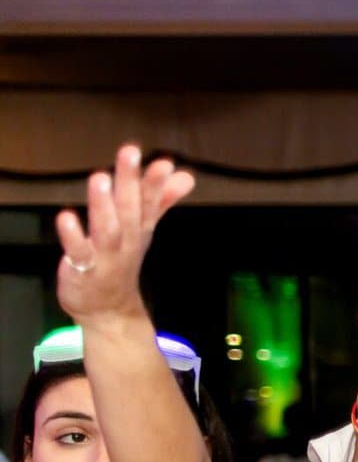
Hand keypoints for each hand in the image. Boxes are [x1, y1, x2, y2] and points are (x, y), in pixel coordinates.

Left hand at [54, 145, 194, 323]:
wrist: (108, 309)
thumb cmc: (120, 261)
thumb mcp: (143, 230)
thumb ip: (161, 200)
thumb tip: (186, 176)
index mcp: (140, 228)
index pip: (150, 203)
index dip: (156, 183)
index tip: (163, 162)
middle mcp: (126, 240)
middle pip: (130, 209)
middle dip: (131, 182)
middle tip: (130, 152)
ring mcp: (106, 256)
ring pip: (107, 229)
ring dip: (104, 205)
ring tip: (101, 178)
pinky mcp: (83, 269)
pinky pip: (79, 252)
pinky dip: (73, 236)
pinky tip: (66, 216)